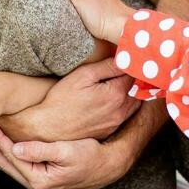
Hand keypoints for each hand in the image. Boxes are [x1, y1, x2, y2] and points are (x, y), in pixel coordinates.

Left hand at [0, 124, 128, 188]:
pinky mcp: (43, 184)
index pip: (13, 157)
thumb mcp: (67, 150)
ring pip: (10, 169)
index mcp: (41, 181)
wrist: (108, 167)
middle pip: (7, 166)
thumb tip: (15, 149)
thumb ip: (39, 150)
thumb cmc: (91, 155)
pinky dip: (5, 160)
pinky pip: (18, 170)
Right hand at [9, 58, 137, 143]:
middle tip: (127, 68)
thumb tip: (123, 58)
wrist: (49, 128)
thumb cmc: (62, 100)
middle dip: (134, 78)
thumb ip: (106, 66)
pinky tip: (111, 99)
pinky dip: (124, 105)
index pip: (134, 73)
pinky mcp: (111, 130)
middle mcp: (121, 110)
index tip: (128, 57)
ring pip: (135, 103)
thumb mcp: (82, 75)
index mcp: (116, 93)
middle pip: (138, 89)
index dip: (131, 64)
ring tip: (121, 82)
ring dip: (131, 92)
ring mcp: (117, 122)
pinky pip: (125, 114)